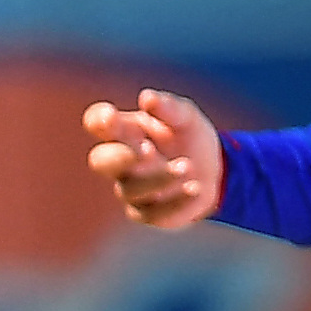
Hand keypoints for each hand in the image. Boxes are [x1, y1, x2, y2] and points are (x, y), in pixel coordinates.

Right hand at [83, 87, 222, 229]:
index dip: (98, 121)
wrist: (212, 171)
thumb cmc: (188, 137)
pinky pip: (154, 212)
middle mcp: (120, 161)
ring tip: (188, 166)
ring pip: (131, 189)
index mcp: (124, 130)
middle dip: (120, 157)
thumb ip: (168, 107)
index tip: (111, 116)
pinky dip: (176, 200)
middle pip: (101, 161)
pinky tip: (195, 187)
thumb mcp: (186, 117)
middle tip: (149, 150)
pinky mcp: (147, 213)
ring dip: (160, 177)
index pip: (97, 122)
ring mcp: (130, 189)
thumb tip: (147, 98)